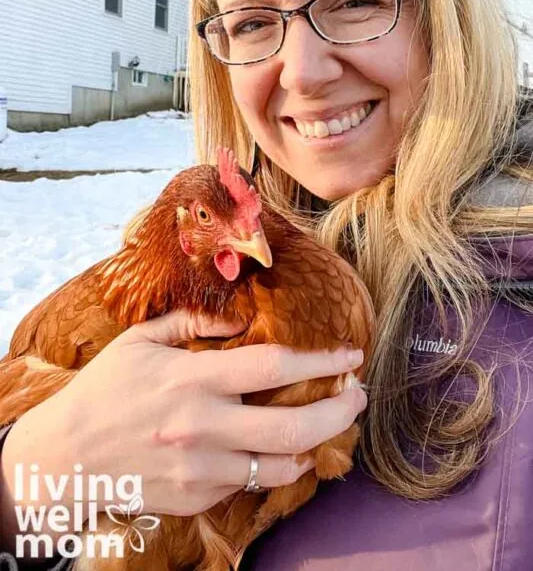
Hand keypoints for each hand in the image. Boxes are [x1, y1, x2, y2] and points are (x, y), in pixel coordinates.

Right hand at [3, 309, 366, 524]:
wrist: (64, 458)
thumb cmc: (104, 390)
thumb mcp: (140, 341)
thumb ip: (191, 322)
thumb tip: (239, 320)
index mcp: (192, 379)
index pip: (273, 366)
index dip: (320, 360)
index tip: (349, 355)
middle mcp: (203, 426)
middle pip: (294, 426)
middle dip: (340, 411)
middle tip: (358, 396)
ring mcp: (201, 469)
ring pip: (281, 466)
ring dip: (315, 446)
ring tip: (327, 428)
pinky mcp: (195, 498)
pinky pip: (248, 485)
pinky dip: (272, 468)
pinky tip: (278, 453)